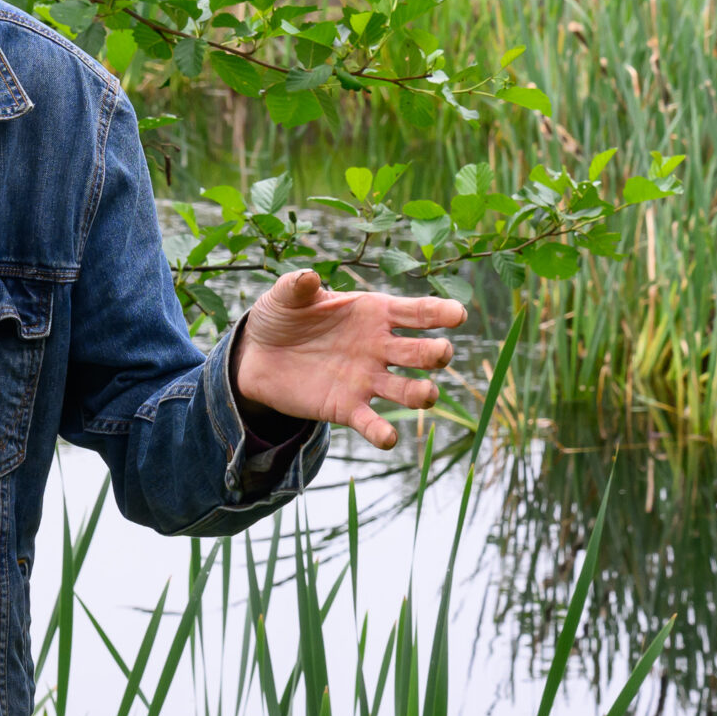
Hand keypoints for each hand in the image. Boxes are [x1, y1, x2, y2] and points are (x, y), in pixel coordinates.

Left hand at [232, 269, 465, 449]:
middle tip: (442, 353)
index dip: (439, 312)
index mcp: (373, 312)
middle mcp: (379, 347)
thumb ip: (296, 286)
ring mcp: (367, 379)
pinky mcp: (347, 408)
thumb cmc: (282, 316)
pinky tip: (388, 439)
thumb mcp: (284, 296)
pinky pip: (371, 422)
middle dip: (435, 353)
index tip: (458, 314)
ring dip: (420, 393)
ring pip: (406, 389)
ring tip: (427, 393)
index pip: (416, 312)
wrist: (258, 355)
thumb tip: (308, 277)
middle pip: (418, 352)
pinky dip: (381, 433)